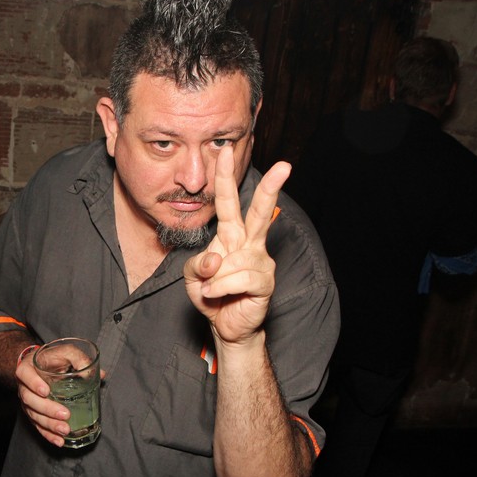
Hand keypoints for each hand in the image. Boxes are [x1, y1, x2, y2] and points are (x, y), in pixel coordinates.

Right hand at [15, 342, 96, 447]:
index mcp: (29, 367)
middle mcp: (24, 386)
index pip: (24, 374)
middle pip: (30, 400)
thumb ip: (80, 358)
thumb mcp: (66, 351)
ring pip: (34, 415)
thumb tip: (101, 374)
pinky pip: (38, 426)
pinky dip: (48, 434)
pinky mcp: (34, 413)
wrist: (41, 365)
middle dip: (47, 409)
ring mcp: (28, 401)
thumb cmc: (54, 357)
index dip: (33, 383)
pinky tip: (59, 441)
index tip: (45, 391)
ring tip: (64, 430)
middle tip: (64, 414)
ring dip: (49, 424)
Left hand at [183, 146, 290, 345]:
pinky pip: (238, 278)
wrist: (225, 326)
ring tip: (212, 290)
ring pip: (234, 259)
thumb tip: (216, 258)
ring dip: (214, 278)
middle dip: (271, 189)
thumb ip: (196, 263)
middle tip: (284, 166)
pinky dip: (221, 288)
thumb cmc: (211, 294)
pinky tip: (217, 296)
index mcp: (232, 235)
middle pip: (260, 212)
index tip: (226, 151)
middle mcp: (249, 243)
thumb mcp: (192, 276)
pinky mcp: (265, 281)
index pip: (228, 202)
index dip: (225, 177)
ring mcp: (260, 261)